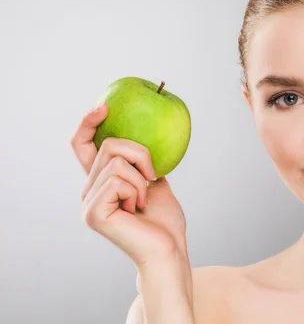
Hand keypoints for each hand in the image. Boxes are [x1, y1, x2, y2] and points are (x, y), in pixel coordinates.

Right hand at [71, 102, 188, 267]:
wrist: (169, 248)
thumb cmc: (164, 220)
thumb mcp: (155, 181)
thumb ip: (142, 162)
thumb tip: (143, 134)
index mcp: (101, 181)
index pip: (83, 145)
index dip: (88, 123)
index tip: (105, 106)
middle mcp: (89, 190)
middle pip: (109, 145)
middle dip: (141, 154)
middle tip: (152, 177)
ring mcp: (88, 202)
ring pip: (116, 161)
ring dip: (142, 178)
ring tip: (144, 201)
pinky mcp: (93, 213)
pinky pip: (119, 180)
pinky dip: (138, 191)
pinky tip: (138, 209)